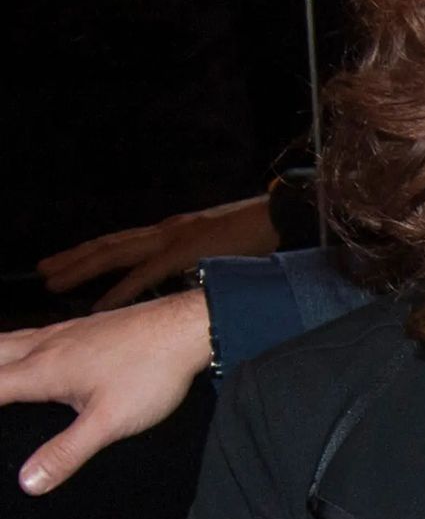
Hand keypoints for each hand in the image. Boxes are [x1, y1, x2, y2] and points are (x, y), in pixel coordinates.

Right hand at [0, 290, 212, 494]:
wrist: (189, 325)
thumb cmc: (153, 372)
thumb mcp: (111, 421)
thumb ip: (67, 452)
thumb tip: (27, 483)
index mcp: (41, 370)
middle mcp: (44, 345)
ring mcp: (63, 331)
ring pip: (6, 340)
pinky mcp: (82, 326)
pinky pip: (29, 333)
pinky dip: (8, 344)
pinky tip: (18, 348)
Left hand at [38, 194, 276, 310]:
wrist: (287, 214)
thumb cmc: (262, 235)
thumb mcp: (222, 246)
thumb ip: (199, 261)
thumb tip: (186, 279)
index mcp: (175, 231)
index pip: (123, 241)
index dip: (92, 252)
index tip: (65, 263)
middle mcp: (167, 231)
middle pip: (109, 245)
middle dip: (74, 258)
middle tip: (43, 271)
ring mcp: (175, 238)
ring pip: (115, 253)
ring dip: (81, 268)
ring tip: (52, 281)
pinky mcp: (187, 251)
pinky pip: (145, 274)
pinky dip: (119, 290)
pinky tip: (98, 304)